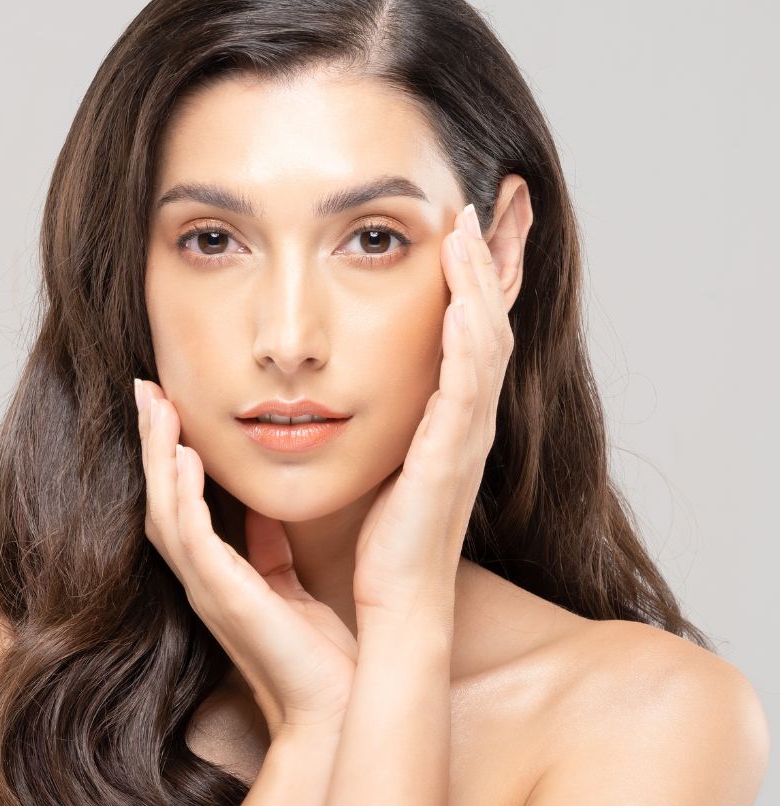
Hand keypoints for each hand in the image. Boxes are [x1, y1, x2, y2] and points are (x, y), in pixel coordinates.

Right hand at [134, 379, 357, 742]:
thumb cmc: (315, 652)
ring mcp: (208, 588)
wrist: (335, 708)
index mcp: (218, 572)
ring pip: (165, 509)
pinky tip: (185, 457)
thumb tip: (265, 508)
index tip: (169, 404)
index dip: (168, 453)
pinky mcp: (225, 597)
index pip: (179, 501)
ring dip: (159, 456)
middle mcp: (203, 578)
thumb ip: (269, 547)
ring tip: (157, 405)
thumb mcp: (289, 584)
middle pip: (160, 497)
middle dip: (152, 442)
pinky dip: (184, 495)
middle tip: (147, 388)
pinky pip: (194, 538)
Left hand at [352, 203, 513, 624]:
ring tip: (465, 229)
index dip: (467, 277)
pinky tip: (458, 303)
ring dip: (476, 284)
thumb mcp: (368, 459)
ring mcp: (465, 438)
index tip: (455, 225)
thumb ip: (360, 419)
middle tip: (477, 203)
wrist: (392, 602)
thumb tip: (318, 391)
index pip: (464, 331)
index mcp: (444, 416)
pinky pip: (467, 391)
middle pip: (486, 322)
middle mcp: (465, 420)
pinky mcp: (452, 461)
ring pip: (484, 344)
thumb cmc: (375, 536)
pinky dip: (466, 344)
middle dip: (484, 262)